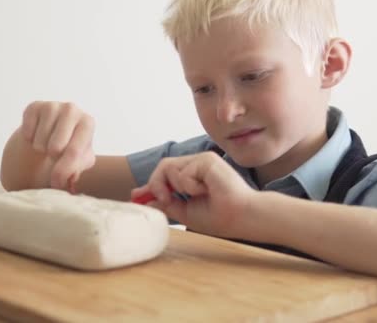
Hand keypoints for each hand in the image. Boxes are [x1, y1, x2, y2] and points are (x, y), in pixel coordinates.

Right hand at [21, 101, 95, 191]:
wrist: (50, 138)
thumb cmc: (68, 151)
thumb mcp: (78, 163)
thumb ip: (74, 170)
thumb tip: (63, 178)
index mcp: (88, 123)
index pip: (74, 152)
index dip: (63, 170)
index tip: (56, 183)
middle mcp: (72, 109)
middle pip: (56, 146)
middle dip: (52, 157)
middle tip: (54, 154)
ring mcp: (53, 105)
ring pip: (40, 140)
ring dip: (40, 148)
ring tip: (47, 144)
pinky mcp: (34, 106)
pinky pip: (27, 131)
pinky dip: (29, 139)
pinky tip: (36, 135)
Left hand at [131, 152, 255, 236]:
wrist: (241, 217)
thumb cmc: (220, 216)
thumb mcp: (185, 212)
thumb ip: (166, 204)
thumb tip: (145, 201)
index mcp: (192, 178)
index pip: (165, 176)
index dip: (150, 186)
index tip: (135, 197)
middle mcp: (196, 166)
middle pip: (163, 168)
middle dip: (156, 185)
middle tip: (165, 199)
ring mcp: (202, 161)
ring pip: (169, 167)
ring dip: (176, 186)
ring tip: (194, 195)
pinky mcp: (207, 159)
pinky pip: (183, 171)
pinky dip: (190, 185)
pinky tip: (206, 190)